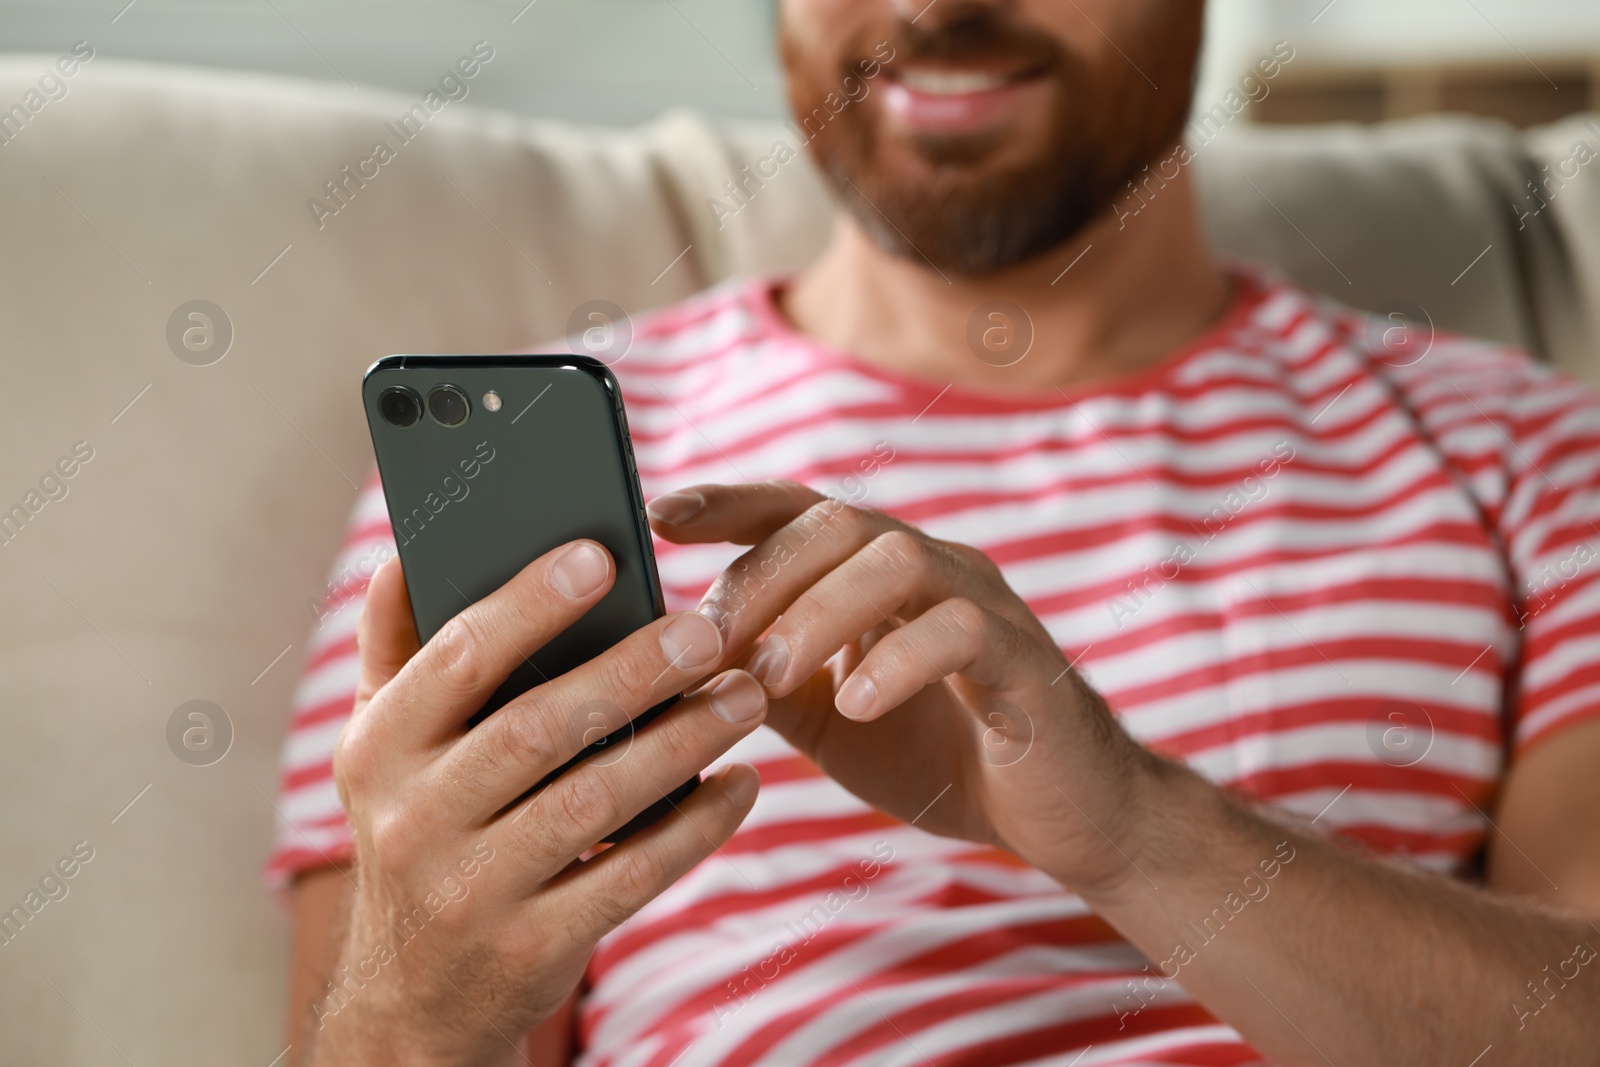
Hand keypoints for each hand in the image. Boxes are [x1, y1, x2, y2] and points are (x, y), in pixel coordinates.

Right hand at [311, 544, 765, 1066]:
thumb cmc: (420, 828)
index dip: (530, 603)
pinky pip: (629, 876)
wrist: (415, 997)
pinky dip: (693, 828)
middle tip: (709, 632)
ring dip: (681, 744)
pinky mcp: (533, 947)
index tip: (602, 554)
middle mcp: (415, 818)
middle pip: (538, 728)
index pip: (458, 657)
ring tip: (746, 697)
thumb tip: (406, 551)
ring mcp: (473, 889)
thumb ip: (395, 649)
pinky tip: (739, 784)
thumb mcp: (382, 748)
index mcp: (379, 748)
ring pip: (593, 802)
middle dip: (631, 673)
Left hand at [648, 481, 1164, 900]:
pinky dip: (898, 661)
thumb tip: (675, 665)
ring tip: (771, 676)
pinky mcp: (1026, 662)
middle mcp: (934, 569)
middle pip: (839, 523)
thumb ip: (763, 682)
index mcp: (880, 575)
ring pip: (898, 560)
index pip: (798, 512)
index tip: (659, 517)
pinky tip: (855, 703)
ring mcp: (985, 607)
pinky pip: (962, 632)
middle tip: (709, 640)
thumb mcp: (826, 717)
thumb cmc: (939, 752)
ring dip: (820, 612)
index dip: (731, 504)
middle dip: (763, 574)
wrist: (1060, 816)